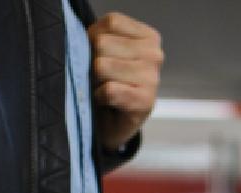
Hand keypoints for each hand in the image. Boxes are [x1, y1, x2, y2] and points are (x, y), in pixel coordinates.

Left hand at [87, 12, 162, 151]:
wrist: (114, 123)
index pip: (111, 22)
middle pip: (102, 43)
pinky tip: (106, 101)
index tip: (100, 55)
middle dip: (92, 61)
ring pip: (101, 66)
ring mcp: (153, 79)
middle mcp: (155, 55)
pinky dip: (99, 97)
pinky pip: (108, 90)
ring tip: (104, 88)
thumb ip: (99, 37)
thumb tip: (85, 44)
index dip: (94, 37)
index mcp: (148, 37)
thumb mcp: (106, 50)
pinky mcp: (145, 102)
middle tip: (101, 77)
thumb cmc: (109, 82)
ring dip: (95, 80)